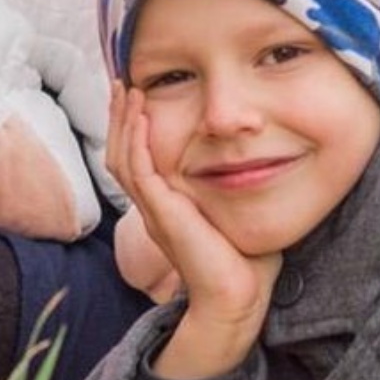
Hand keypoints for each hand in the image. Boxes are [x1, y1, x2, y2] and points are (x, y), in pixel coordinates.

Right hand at [106, 83, 278, 379]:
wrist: (237, 298)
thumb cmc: (245, 261)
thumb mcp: (234, 211)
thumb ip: (236, 186)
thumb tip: (260, 156)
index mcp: (165, 207)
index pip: (136, 159)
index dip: (133, 126)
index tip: (138, 94)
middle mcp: (153, 208)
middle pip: (120, 153)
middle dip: (120, 116)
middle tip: (123, 81)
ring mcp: (153, 212)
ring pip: (122, 159)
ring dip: (124, 122)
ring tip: (130, 90)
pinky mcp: (162, 216)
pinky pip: (139, 173)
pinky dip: (137, 142)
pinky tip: (142, 117)